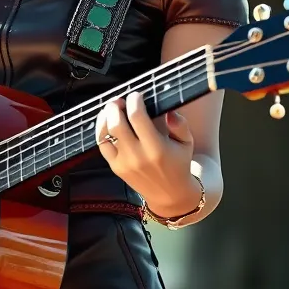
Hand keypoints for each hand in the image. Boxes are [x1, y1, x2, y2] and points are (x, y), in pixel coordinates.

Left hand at [95, 91, 199, 213]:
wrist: (169, 194)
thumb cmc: (178, 164)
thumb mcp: (186, 143)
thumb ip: (180, 124)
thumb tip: (168, 112)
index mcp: (157, 148)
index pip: (138, 117)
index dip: (134, 101)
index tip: (136, 95)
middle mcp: (138, 156)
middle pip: (117, 123)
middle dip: (115, 106)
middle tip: (120, 100)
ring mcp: (124, 163)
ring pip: (106, 134)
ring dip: (106, 116)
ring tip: (111, 109)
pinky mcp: (116, 167)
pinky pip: (102, 145)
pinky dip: (101, 131)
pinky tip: (106, 122)